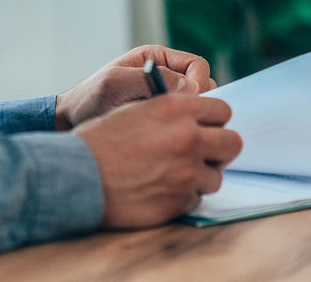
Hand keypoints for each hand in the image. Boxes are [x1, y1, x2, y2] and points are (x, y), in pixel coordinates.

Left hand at [56, 45, 216, 129]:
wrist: (74, 122)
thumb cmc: (91, 97)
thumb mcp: (116, 83)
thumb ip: (152, 80)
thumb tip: (190, 89)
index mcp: (159, 59)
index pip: (197, 66)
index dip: (199, 83)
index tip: (187, 103)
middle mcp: (168, 76)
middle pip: (204, 86)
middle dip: (199, 103)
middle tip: (182, 121)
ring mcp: (167, 99)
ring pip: (198, 107)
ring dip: (190, 118)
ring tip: (170, 131)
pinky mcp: (163, 120)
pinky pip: (185, 123)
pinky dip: (182, 130)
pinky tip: (166, 140)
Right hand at [75, 94, 241, 227]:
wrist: (77, 176)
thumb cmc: (100, 140)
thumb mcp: (136, 109)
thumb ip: (172, 109)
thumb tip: (196, 114)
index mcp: (177, 108)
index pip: (223, 111)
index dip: (214, 121)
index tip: (206, 129)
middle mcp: (188, 138)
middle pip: (232, 143)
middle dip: (219, 149)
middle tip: (203, 154)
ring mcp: (186, 172)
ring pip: (216, 176)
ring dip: (200, 177)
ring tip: (175, 176)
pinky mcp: (179, 201)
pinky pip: (196, 199)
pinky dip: (183, 197)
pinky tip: (161, 191)